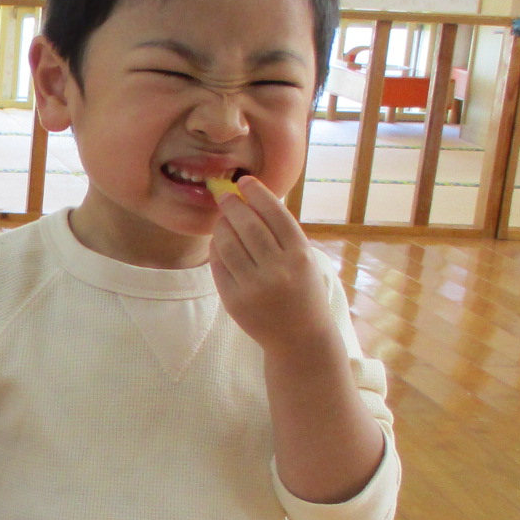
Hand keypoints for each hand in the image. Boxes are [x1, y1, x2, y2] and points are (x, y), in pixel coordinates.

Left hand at [210, 176, 337, 353]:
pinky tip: (219, 241)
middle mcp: (278, 270)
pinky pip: (219, 266)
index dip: (257, 193)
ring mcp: (254, 287)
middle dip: (233, 205)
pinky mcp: (235, 301)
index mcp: (300, 255)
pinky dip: (216, 249)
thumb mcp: (304, 260)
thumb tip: (251, 199)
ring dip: (222, 225)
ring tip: (222, 218)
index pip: (275, 214)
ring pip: (228, 244)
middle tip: (225, 195)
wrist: (300, 337)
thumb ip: (282, 234)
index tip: (245, 181)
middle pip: (248, 225)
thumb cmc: (302, 291)